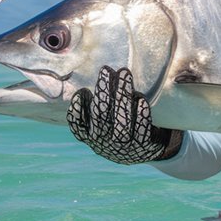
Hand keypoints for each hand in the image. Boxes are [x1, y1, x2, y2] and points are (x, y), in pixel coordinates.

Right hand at [67, 66, 181, 163]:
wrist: (143, 151)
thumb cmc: (116, 128)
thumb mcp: (100, 123)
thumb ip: (95, 105)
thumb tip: (95, 80)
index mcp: (89, 136)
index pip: (78, 124)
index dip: (78, 108)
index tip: (83, 90)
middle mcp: (104, 142)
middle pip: (101, 115)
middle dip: (103, 90)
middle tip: (105, 70)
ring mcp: (123, 146)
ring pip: (121, 120)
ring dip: (123, 95)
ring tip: (125, 73)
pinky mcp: (142, 145)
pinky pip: (142, 130)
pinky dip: (141, 114)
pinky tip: (141, 99)